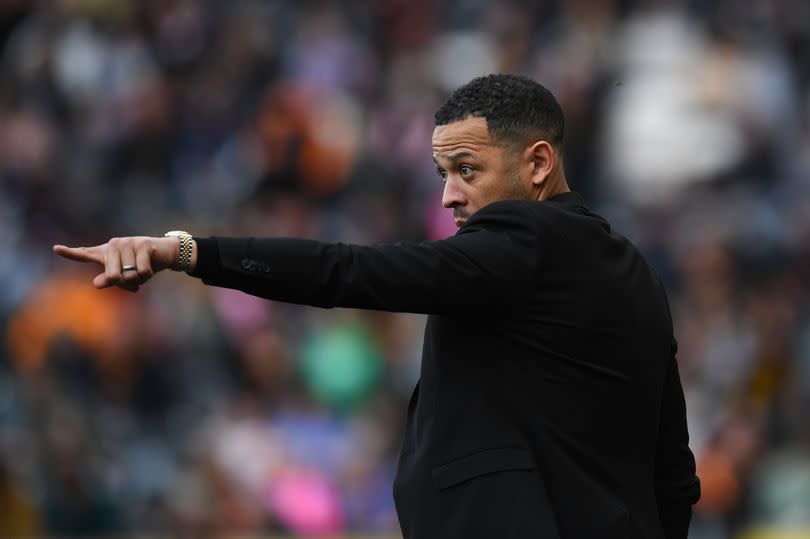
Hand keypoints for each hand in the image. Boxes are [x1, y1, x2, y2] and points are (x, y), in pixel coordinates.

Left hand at [53, 236, 180, 291]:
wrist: (165, 254)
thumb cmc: (142, 265)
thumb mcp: (126, 276)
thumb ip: (110, 280)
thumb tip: (96, 283)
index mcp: (106, 253)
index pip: (84, 253)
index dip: (70, 253)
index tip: (56, 249)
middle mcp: (114, 245)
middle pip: (113, 276)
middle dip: (126, 284)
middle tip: (134, 282)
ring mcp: (128, 243)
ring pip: (129, 275)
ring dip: (139, 280)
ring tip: (143, 272)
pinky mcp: (143, 244)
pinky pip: (142, 271)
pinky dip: (148, 275)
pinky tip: (151, 268)